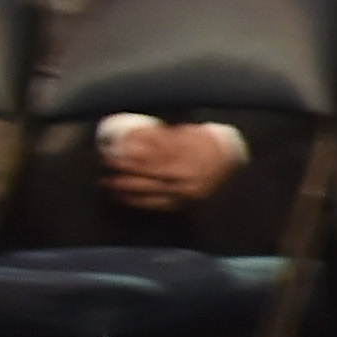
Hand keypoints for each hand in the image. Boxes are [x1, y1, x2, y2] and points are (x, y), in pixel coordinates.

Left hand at [98, 122, 241, 208]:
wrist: (231, 160)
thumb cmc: (204, 142)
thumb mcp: (182, 132)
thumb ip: (157, 136)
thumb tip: (127, 138)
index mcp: (183, 153)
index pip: (147, 154)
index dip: (126, 153)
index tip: (109, 150)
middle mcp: (183, 174)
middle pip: (145, 173)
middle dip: (122, 170)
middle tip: (104, 165)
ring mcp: (184, 190)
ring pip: (148, 190)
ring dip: (125, 187)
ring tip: (108, 183)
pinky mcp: (185, 202)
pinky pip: (157, 204)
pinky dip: (138, 202)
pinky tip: (124, 198)